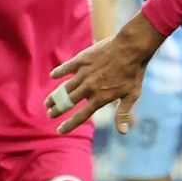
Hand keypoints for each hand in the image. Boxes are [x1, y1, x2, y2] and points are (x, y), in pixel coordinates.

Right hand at [45, 17, 161, 133]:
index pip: (80, 116)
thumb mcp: (131, 95)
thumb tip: (123, 132)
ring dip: (54, 96)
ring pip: (64, 88)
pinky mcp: (82, 60)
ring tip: (47, 102)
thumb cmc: (133, 73)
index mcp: (100, 98)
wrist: (131, 48)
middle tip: (49, 114)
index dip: (69, 124)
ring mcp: (84, 73)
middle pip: (68, 102)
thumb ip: (123, 113)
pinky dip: (59, 72)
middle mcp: (88, 88)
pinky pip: (66, 68)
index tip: (59, 131)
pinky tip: (52, 76)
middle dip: (57, 110)